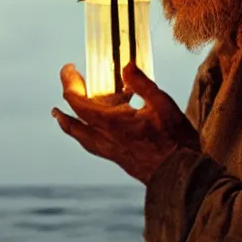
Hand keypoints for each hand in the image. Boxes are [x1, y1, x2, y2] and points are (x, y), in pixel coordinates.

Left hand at [51, 63, 199, 183]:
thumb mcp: (163, 105)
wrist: (181, 176)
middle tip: (69, 80)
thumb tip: (126, 65)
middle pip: (73, 118)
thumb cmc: (175, 141)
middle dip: (68, 96)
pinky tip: (88, 132)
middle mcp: (104, 138)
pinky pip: (90, 144)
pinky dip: (81, 133)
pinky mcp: (116, 158)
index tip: (69, 68)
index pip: (78, 102)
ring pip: (79, 136)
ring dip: (67, 121)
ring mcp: (109, 150)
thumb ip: (142, 84)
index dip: (69, 83)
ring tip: (59, 114)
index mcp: (111, 123)